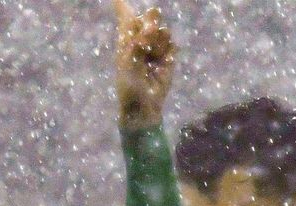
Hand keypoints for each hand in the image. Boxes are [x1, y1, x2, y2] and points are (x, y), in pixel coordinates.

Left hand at [113, 0, 175, 128]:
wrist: (143, 105)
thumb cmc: (130, 84)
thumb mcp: (129, 61)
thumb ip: (139, 40)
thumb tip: (153, 25)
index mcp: (126, 41)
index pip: (127, 19)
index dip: (123, 6)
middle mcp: (141, 41)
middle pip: (150, 18)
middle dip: (151, 21)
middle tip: (149, 34)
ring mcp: (156, 48)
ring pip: (163, 31)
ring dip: (159, 41)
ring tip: (153, 57)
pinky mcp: (168, 57)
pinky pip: (172, 45)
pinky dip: (168, 52)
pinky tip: (163, 63)